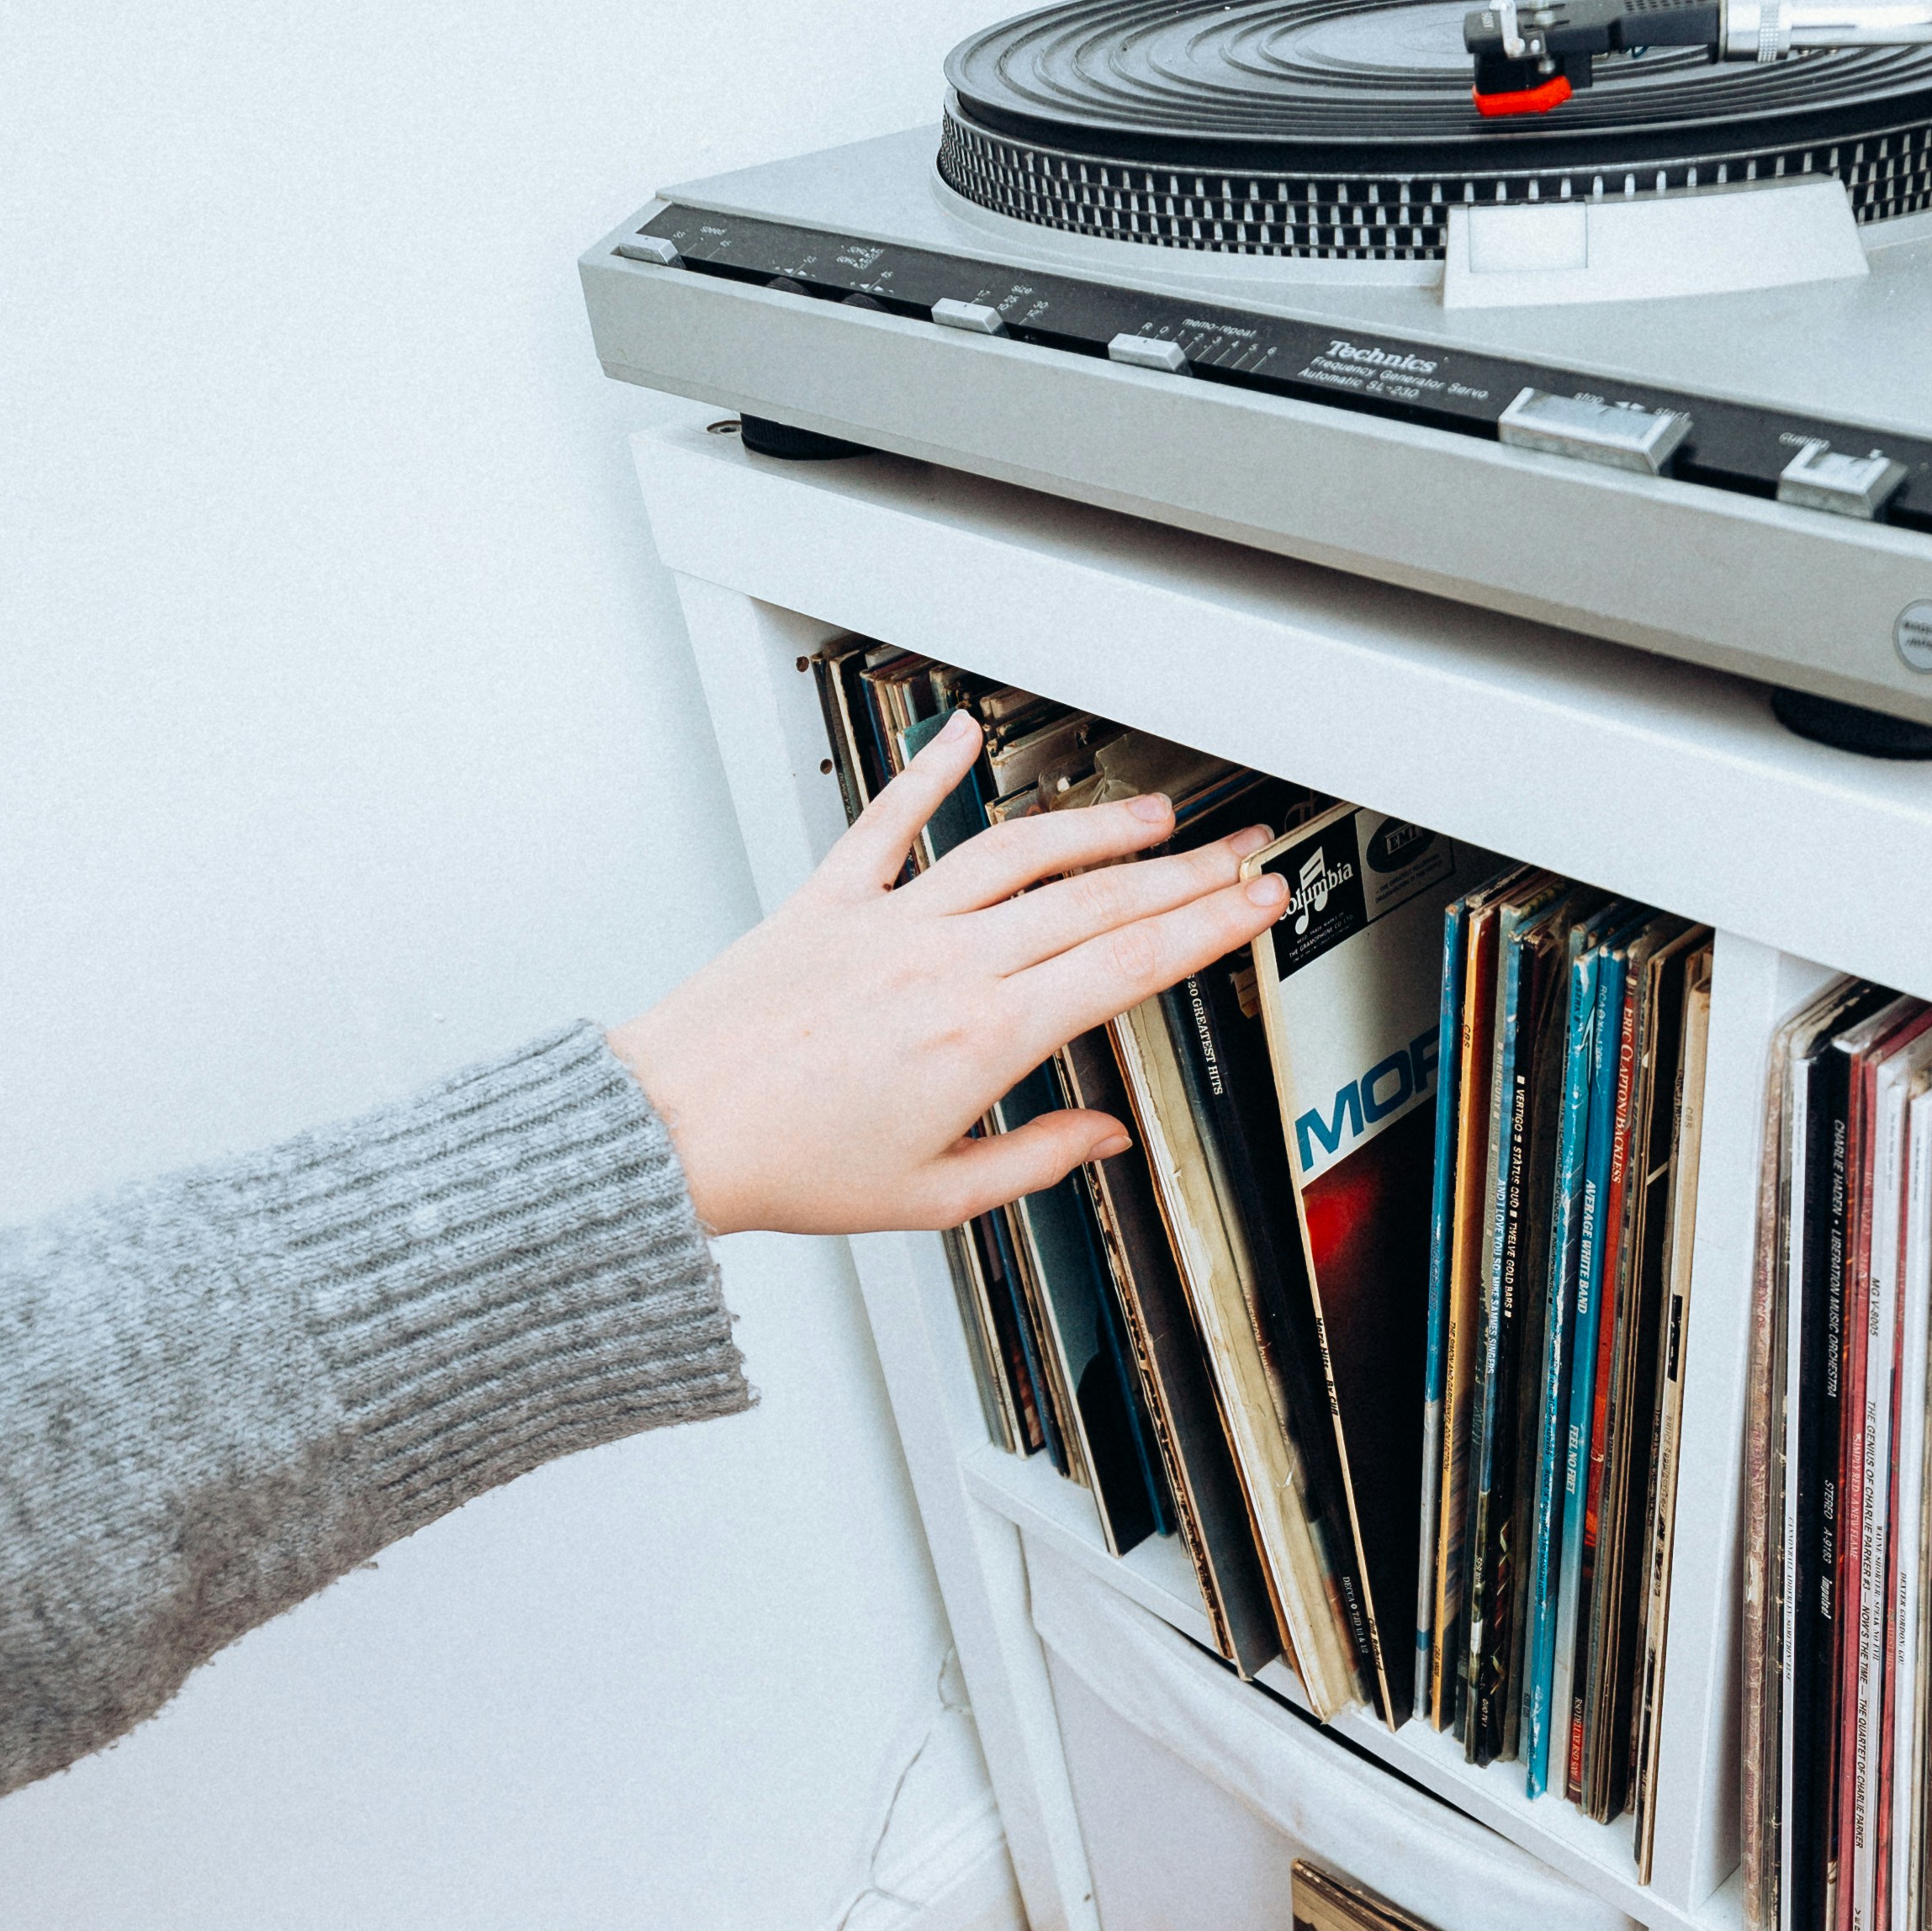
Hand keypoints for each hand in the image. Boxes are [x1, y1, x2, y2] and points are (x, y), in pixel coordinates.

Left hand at [611, 714, 1287, 1236]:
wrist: (676, 1130)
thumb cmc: (788, 1165)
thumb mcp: (933, 1196)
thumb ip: (1032, 1159)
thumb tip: (1098, 1138)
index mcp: (984, 1038)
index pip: (1127, 964)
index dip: (1208, 928)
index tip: (1255, 904)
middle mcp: (946, 965)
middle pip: (1095, 900)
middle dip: (1186, 872)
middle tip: (1243, 850)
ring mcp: (889, 923)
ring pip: (1015, 852)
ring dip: (1094, 825)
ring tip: (1153, 814)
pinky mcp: (828, 901)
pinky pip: (887, 820)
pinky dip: (928, 770)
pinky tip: (964, 734)